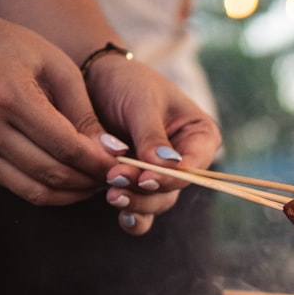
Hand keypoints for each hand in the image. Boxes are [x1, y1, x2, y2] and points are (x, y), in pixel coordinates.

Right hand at [0, 1, 117, 205]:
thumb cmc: (22, 54)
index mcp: (9, 96)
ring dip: (75, 193)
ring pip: (37, 190)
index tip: (124, 163)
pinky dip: (55, 192)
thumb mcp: (63, 71)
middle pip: (52, 172)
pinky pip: (23, 190)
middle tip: (116, 176)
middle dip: (90, 180)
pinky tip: (75, 180)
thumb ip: (87, 115)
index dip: (98, 161)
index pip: (65, 145)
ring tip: (98, 180)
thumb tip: (114, 154)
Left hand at [83, 55, 222, 234]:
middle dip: (146, 190)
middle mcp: (186, 161)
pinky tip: (121, 213)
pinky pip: (141, 209)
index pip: (194, 165)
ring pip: (157, 203)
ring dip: (136, 203)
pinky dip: (132, 214)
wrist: (93, 80)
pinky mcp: (138, 186)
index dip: (171, 176)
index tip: (145, 178)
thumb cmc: (126, 82)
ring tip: (111, 195)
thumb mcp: (142, 101)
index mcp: (200, 137)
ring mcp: (161, 176)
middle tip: (115, 179)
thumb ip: (153, 135)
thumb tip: (166, 166)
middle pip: (174, 189)